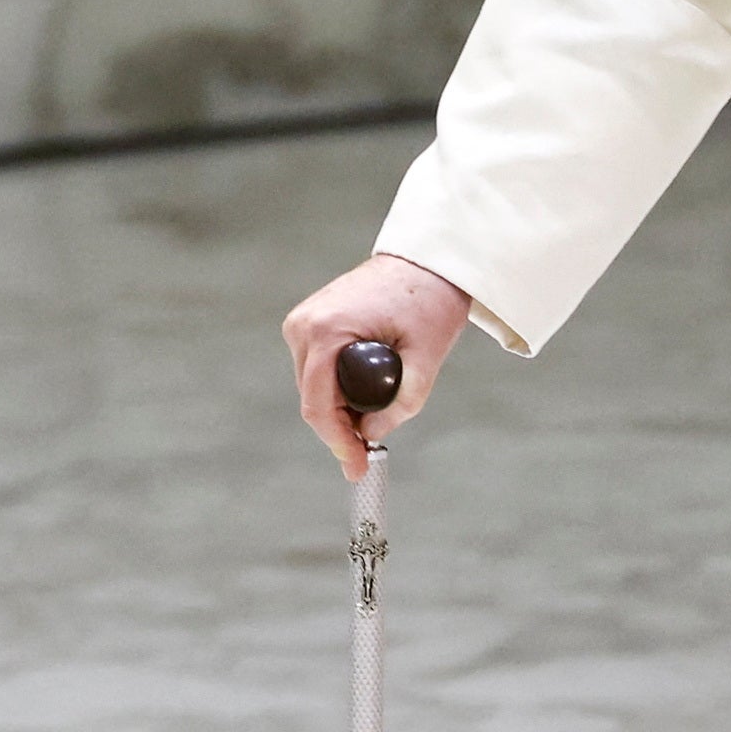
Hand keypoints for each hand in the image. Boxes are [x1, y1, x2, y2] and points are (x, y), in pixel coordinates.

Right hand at [283, 253, 476, 473]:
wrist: (425, 262)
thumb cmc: (428, 301)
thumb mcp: (426, 358)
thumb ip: (403, 403)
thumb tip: (372, 435)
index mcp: (325, 331)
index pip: (318, 405)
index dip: (337, 443)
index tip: (356, 469)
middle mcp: (303, 326)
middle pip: (312, 399)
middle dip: (340, 429)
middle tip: (370, 451)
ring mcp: (302, 322)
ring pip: (312, 387)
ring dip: (339, 408)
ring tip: (375, 413)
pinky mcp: (309, 322)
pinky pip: (316, 369)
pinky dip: (336, 388)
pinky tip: (362, 392)